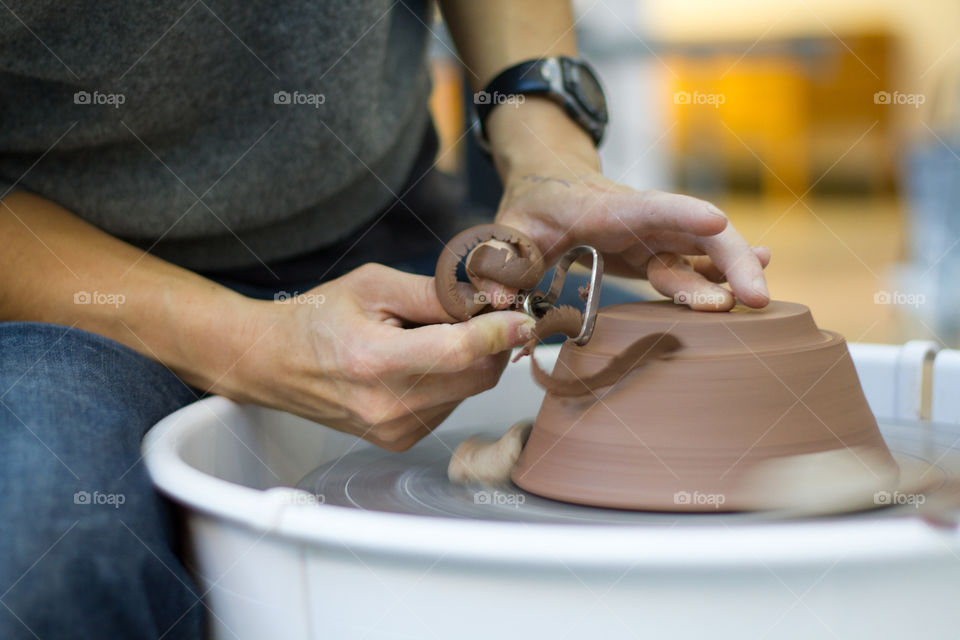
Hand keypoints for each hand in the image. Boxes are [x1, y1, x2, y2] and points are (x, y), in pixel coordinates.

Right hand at [229, 264, 533, 450]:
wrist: (274, 363)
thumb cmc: (319, 318)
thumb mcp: (375, 286)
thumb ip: (436, 294)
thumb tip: (492, 301)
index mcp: (375, 361)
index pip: (460, 352)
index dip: (500, 332)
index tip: (524, 317)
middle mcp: (387, 406)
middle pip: (477, 376)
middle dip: (490, 343)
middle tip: (477, 313)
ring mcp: (393, 429)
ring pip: (468, 391)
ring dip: (467, 361)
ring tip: (426, 338)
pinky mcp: (399, 440)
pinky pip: (449, 405)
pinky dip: (449, 379)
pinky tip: (416, 362)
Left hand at [483, 98, 770, 311]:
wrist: (549, 182)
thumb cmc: (532, 204)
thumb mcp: (509, 228)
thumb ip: (502, 261)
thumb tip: (495, 304)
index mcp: (603, 209)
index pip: (647, 207)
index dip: (682, 212)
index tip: (717, 221)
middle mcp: (639, 219)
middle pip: (695, 233)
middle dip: (730, 260)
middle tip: (755, 296)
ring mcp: (652, 236)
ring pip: (703, 252)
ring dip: (733, 275)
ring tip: (761, 301)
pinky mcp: (655, 253)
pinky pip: (693, 267)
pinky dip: (719, 279)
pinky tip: (746, 290)